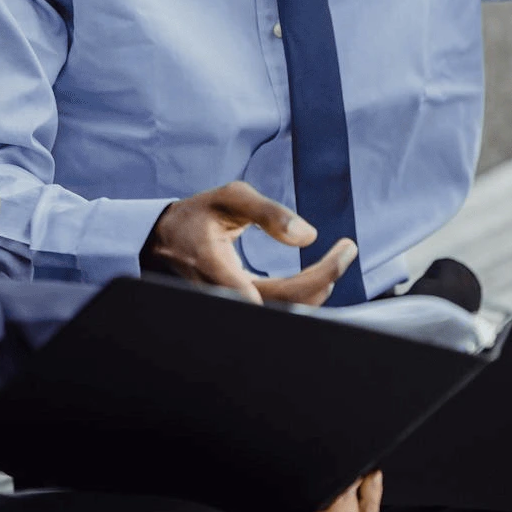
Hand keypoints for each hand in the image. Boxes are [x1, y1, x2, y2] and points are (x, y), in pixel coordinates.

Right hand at [144, 181, 353, 303]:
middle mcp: (223, 295)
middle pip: (286, 307)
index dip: (316, 278)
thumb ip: (268, 213)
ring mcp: (231, 307)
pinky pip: (279, 311)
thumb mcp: (229, 198)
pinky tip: (319, 277)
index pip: (275, 289)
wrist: (165, 241)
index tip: (345, 248)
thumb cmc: (197, 215)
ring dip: (317, 291)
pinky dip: (304, 296)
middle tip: (346, 250)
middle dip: (324, 280)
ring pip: (285, 314)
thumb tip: (308, 236)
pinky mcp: (240, 309)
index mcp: (215, 266)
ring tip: (334, 260)